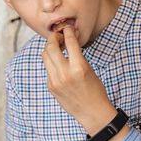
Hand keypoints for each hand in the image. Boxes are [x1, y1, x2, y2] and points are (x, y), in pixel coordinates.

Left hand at [42, 26, 122, 140]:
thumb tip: (68, 40)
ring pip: (45, 56)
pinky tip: (58, 62)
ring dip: (50, 48)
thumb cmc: (95, 90)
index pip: (69, 42)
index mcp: (79, 67)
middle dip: (53, 38)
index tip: (67, 28)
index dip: (67, 32)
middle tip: (58, 36)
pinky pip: (47, 68)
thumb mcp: (89, 69)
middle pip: (51, 47)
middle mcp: (65, 73)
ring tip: (57, 47)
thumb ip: (77, 56)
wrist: (92, 112)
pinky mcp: (51, 86)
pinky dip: (51, 62)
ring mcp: (55, 81)